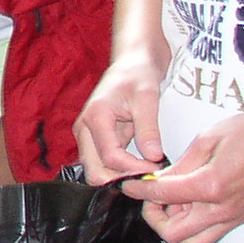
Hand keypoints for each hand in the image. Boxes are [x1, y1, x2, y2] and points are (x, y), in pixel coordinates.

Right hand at [74, 53, 166, 184]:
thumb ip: (149, 128)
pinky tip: (142, 167)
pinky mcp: (97, 140)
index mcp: (95, 117)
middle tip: (151, 178)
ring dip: (121, 178)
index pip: (110, 158)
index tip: (158, 169)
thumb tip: (154, 157)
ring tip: (148, 173)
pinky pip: (104, 165)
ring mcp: (89, 137)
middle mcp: (85, 130)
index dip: (135, 169)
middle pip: (95, 172)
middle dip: (123, 180)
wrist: (131, 62)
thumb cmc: (138, 73)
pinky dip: (121, 171)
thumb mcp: (148, 97)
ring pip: (98, 172)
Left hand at [119, 106, 243, 242]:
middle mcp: (222, 209)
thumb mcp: (205, 140)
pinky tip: (189, 203)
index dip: (140, 190)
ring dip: (174, 226)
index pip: (163, 196)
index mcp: (210, 185)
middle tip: (151, 196)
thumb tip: (156, 180)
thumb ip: (179, 166)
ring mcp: (232, 217)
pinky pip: (209, 235)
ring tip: (171, 201)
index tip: (128, 184)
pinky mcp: (239, 218)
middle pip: (173, 234)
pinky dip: (192, 226)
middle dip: (155, 216)